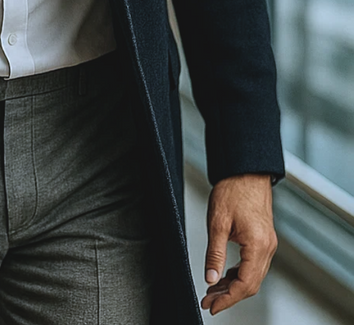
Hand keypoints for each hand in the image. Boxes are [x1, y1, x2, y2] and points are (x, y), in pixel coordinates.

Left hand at [201, 173, 276, 314]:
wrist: (246, 171)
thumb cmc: (232, 190)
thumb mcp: (217, 222)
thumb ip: (215, 253)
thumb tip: (210, 279)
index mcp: (258, 245)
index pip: (245, 284)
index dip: (228, 299)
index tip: (212, 306)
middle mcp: (267, 247)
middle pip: (251, 284)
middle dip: (230, 296)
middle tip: (209, 303)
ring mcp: (267, 244)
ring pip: (253, 276)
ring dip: (234, 287)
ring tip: (212, 292)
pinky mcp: (263, 240)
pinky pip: (253, 265)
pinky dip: (239, 274)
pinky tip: (224, 277)